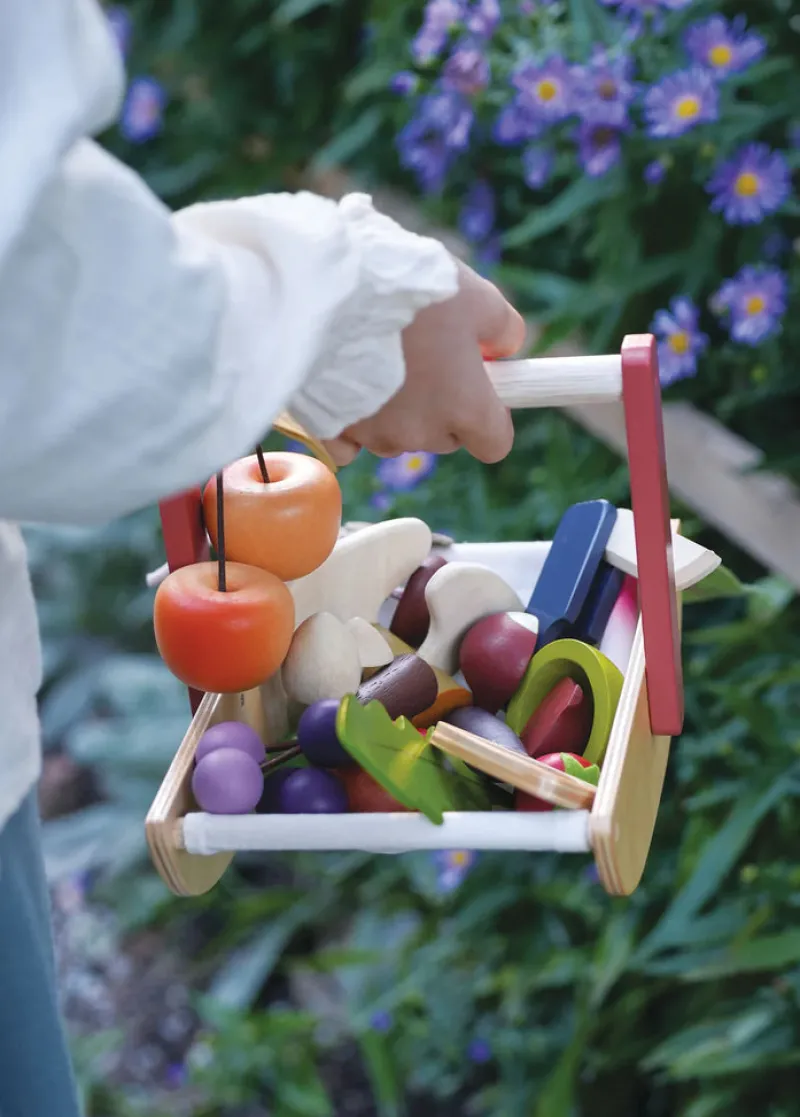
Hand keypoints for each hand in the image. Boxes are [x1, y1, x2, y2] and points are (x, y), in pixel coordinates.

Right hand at [322, 258, 525, 466]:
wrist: (327, 286)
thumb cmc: (409, 289)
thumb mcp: (475, 295)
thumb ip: (502, 328)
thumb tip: (503, 347)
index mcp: (465, 408)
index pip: (495, 443)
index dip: (490, 415)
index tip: (480, 387)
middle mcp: (422, 433)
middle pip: (443, 436)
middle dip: (440, 405)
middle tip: (424, 354)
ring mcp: (374, 436)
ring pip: (395, 434)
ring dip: (395, 409)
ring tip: (377, 353)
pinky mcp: (330, 431)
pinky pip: (350, 441)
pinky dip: (352, 418)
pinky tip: (346, 380)